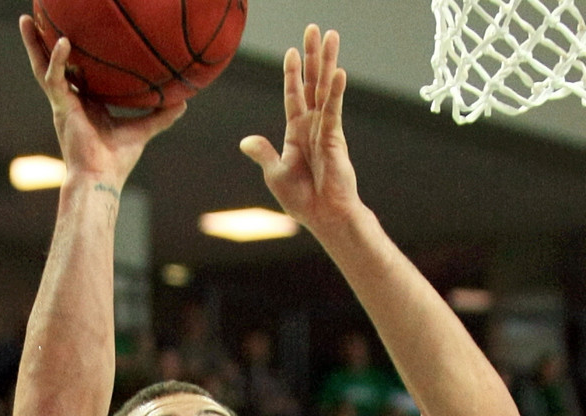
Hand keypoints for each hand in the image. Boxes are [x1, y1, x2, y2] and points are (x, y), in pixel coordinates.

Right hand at [18, 15, 184, 186]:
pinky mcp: (61, 108)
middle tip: (34, 19)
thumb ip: (160, 116)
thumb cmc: (116, 160)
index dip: (72, 56)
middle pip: (52, 65)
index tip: (74, 35)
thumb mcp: (141, 130)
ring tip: (25, 19)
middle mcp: (69, 101)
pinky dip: (58, 60)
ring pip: (42, 67)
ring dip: (34, 43)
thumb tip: (184, 102)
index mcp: (85, 104)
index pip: (74, 73)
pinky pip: (54, 78)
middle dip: (41, 43)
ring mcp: (62, 103)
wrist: (101, 178)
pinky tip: (63, 42)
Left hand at [240, 25, 367, 233]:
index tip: (292, 50)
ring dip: (327, 62)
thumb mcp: (276, 174)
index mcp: (297, 132)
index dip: (292, 73)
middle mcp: (313, 125)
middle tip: (316, 29)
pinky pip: (333, 110)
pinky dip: (335, 92)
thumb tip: (246, 141)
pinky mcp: (335, 139)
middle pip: (313, 83)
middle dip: (314, 56)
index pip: (294, 95)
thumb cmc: (303, 200)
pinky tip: (339, 73)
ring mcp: (326, 130)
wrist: (324, 217)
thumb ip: (264, 154)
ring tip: (332, 37)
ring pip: (325, 89)